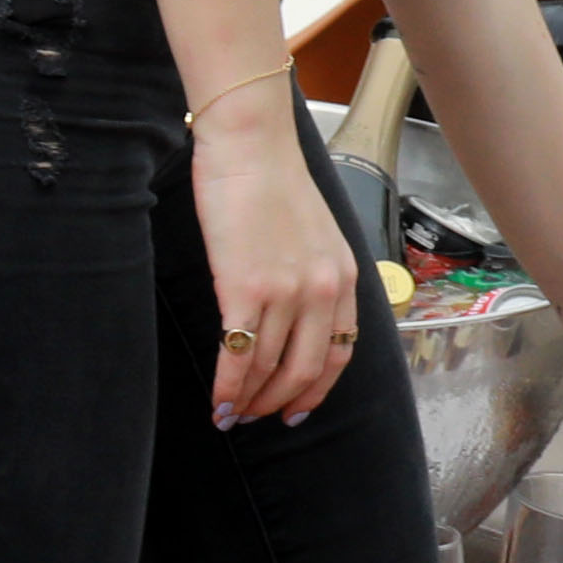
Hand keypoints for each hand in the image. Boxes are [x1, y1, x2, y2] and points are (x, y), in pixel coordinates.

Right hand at [192, 115, 363, 425]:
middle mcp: (323, 290)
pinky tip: (218, 400)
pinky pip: (239, 353)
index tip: (297, 408)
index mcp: (343, 277)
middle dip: (279, 403)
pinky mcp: (246, 288)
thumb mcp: (314, 231)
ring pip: (269, 367)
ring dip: (249, 399)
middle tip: (257, 418)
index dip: (315, 389)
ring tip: (231, 414)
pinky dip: (228, 385)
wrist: (250, 144)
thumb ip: (313, 272)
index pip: (339, 352)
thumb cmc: (271, 179)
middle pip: (305, 370)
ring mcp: (287, 292)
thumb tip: (294, 310)